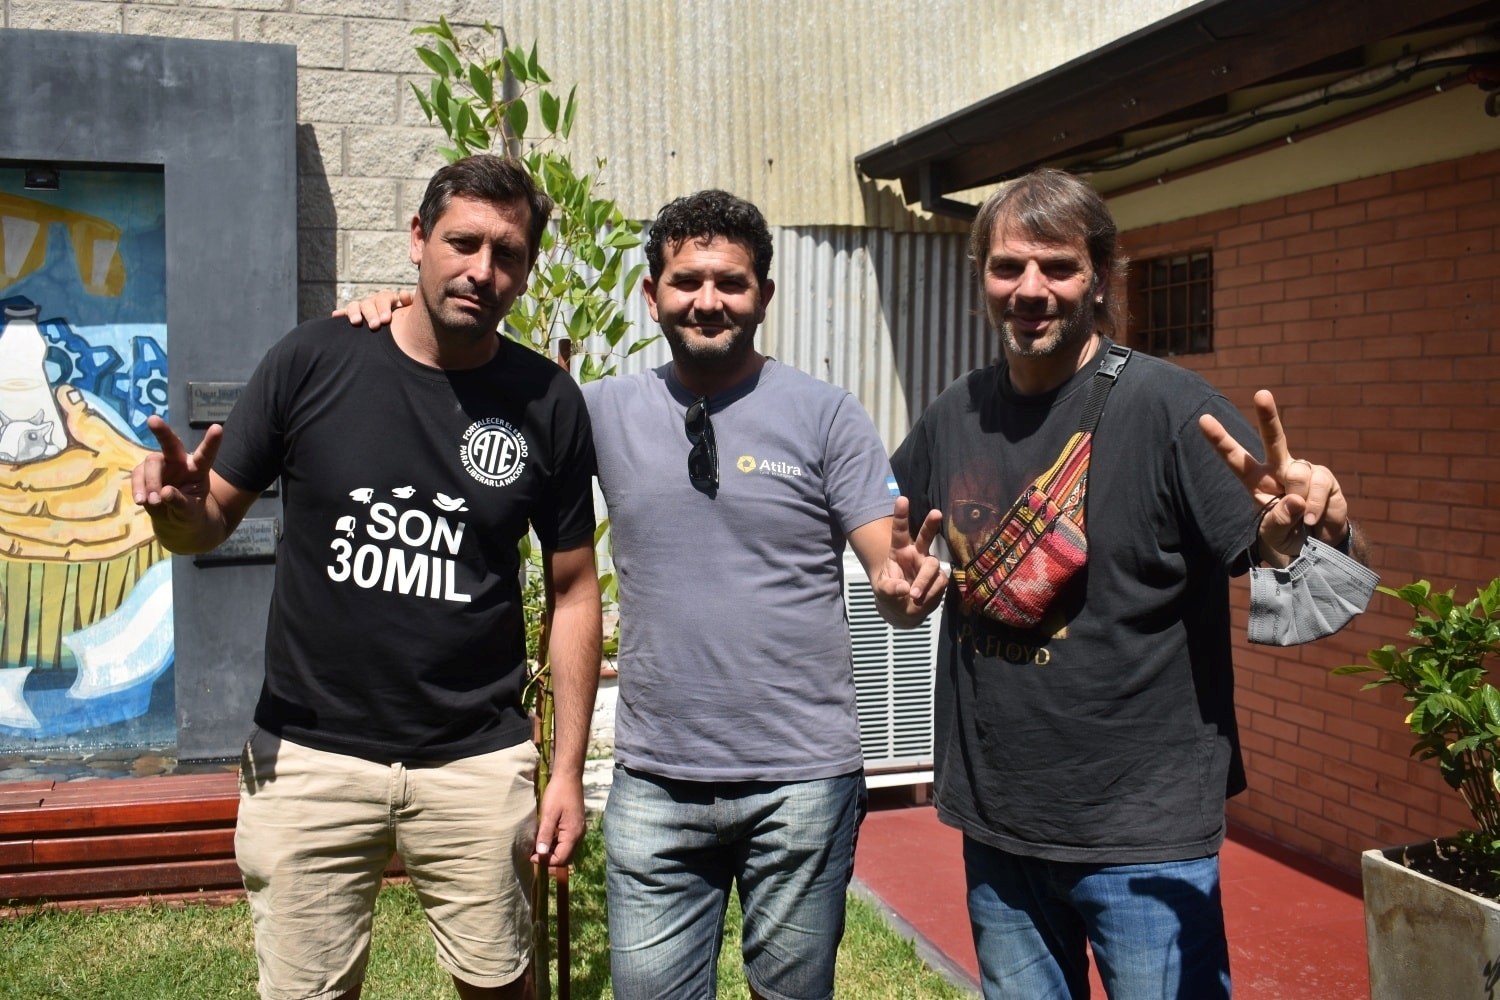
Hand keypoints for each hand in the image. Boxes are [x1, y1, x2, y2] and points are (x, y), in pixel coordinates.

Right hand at [131, 415, 222, 528]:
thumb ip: (180, 503)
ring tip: (153, 502)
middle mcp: (179, 462)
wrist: (174, 521)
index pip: (206, 454)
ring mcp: (161, 466)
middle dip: (162, 431)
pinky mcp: (143, 473)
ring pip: (151, 463)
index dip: (211, 442)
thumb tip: (164, 493)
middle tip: (152, 420)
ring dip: (150, 482)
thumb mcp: (190, 512)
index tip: (218, 428)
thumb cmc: (188, 513)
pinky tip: (141, 501)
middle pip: (171, 443)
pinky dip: (138, 488)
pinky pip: (137, 475)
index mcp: (198, 469)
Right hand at [332, 288, 411, 329]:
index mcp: (387, 298)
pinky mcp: (354, 316)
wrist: (399, 330)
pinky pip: (345, 313)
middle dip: (371, 314)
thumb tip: (402, 294)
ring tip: (356, 322)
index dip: (384, 308)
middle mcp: (373, 301)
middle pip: (368, 303)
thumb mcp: (410, 311)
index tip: (386, 320)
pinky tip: (335, 315)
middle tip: (375, 326)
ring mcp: (362, 308)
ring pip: (356, 306)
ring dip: (354, 312)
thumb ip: (409, 302)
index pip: (383, 298)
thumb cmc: (405, 319)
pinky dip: (340, 314)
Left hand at [532, 776, 585, 868]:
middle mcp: (578, 835)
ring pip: (567, 850)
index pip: (561, 858)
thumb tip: (540, 853)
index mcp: (573, 834)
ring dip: (553, 852)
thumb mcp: (548, 813)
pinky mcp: (575, 825)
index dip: (546, 861)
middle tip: (534, 854)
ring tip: (538, 846)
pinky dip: (556, 844)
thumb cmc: (558, 792)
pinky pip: (567, 842)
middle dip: (550, 859)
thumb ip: (545, 834)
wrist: (569, 776)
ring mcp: (578, 830)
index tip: (531, 856)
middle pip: (566, 858)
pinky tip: (546, 837)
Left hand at [874, 496, 947, 625]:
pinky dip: (929, 594)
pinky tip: (921, 600)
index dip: (901, 515)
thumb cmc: (891, 594)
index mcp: (899, 551)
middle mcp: (916, 554)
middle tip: (936, 513)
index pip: (899, 531)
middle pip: (925, 536)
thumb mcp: (882, 592)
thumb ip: (890, 589)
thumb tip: (905, 589)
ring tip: (913, 596)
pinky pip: (939, 583)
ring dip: (923, 581)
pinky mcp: (939, 579)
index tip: (902, 499)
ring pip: (932, 566)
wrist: (904, 611)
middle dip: (931, 524)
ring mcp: (929, 566)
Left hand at [1198, 389, 1349, 566]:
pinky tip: (1312, 519)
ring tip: (1302, 518)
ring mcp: (1302, 471)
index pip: (1234, 458)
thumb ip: (1280, 520)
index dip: (1220, 440)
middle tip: (1261, 394)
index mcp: (1255, 480)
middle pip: (1273, 439)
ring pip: (1298, 474)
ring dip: (1300, 500)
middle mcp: (1278, 469)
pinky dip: (1314, 506)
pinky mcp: (1323, 477)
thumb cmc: (1286, 535)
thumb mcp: (1274, 535)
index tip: (1203, 419)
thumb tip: (1295, 500)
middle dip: (1268, 416)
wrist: (1317, 545)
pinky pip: (1318, 485)